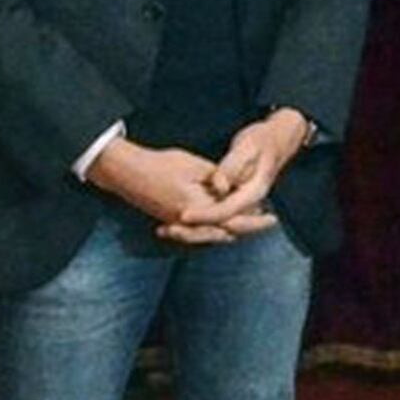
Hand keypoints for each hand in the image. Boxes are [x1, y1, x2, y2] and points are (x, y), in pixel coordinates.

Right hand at [86, 138, 276, 246]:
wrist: (128, 172)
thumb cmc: (162, 165)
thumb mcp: (196, 166)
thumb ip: (219, 180)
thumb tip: (236, 189)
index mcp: (197, 208)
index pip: (232, 219)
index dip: (254, 219)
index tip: (271, 216)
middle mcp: (188, 223)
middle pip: (225, 232)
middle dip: (248, 227)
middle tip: (268, 221)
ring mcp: (178, 225)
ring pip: (212, 235)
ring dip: (232, 229)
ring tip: (251, 221)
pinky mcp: (171, 222)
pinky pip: (198, 232)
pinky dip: (215, 230)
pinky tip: (225, 225)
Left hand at [168, 110, 310, 240]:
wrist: (278, 139)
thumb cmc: (262, 141)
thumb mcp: (248, 148)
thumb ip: (233, 168)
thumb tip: (220, 186)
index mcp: (253, 192)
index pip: (225, 212)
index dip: (203, 215)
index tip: (182, 214)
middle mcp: (247, 203)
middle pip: (219, 226)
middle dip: (193, 230)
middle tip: (168, 229)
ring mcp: (241, 204)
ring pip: (215, 228)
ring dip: (191, 231)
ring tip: (166, 230)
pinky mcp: (233, 201)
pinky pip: (214, 221)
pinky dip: (194, 224)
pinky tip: (174, 222)